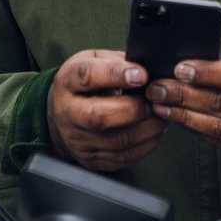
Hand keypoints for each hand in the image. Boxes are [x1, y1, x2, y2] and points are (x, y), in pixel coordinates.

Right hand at [47, 49, 166, 172]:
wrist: (60, 115)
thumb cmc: (83, 84)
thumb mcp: (93, 61)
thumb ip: (116, 62)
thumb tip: (146, 68)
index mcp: (68, 82)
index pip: (87, 77)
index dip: (115, 74)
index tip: (141, 75)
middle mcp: (68, 113)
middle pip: (99, 117)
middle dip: (133, 109)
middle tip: (153, 101)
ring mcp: (78, 140)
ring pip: (116, 141)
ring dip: (146, 129)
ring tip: (160, 115)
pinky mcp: (91, 159)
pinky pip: (123, 157)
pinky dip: (145, 145)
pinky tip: (153, 132)